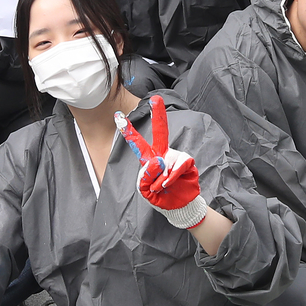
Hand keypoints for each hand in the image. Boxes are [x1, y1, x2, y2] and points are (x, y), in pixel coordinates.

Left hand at [116, 97, 208, 227]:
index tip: (118, 115)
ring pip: (166, 160)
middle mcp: (162, 154)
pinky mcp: (187, 161)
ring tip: (161, 187)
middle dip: (158, 115)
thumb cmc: (160, 197)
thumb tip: (158, 160)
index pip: (137, 143)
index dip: (128, 130)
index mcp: (149, 159)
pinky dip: (172, 177)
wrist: (179, 206)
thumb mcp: (145, 190)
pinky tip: (170, 184)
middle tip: (155, 99)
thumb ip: (146, 176)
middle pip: (160, 132)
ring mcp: (175, 156)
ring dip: (162, 178)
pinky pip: (178, 166)